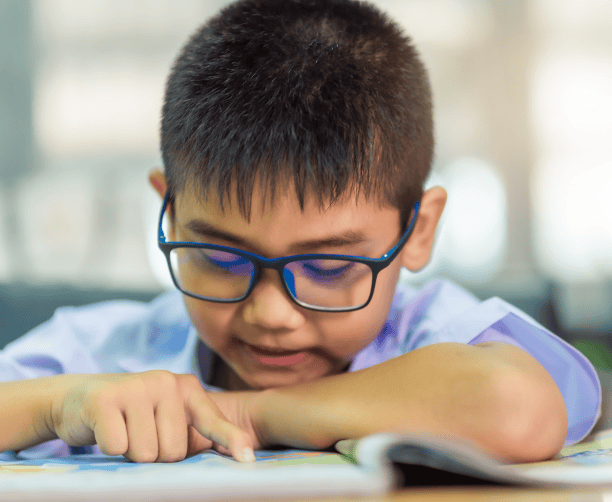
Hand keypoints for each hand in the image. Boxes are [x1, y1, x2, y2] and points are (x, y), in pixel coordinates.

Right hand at [50, 371, 256, 462]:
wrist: (77, 399)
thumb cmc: (131, 416)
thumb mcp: (166, 418)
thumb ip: (194, 433)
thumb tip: (235, 457)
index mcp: (187, 387)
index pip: (213, 421)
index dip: (230, 439)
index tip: (247, 459)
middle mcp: (166, 381)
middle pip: (174, 452)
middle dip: (156, 456)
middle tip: (138, 434)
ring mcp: (136, 387)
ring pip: (146, 454)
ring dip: (131, 454)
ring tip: (122, 430)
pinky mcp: (105, 399)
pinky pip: (117, 446)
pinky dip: (109, 448)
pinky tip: (103, 429)